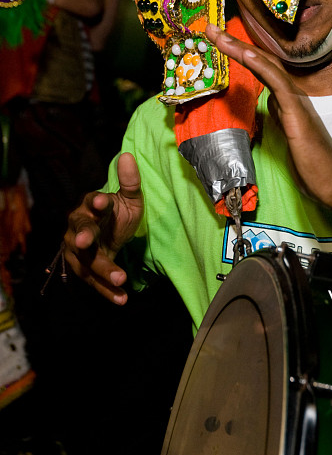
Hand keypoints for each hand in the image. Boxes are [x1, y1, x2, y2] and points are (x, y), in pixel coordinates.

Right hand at [63, 153, 142, 303]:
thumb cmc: (118, 213)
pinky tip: (122, 298)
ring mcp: (77, 250)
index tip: (102, 200)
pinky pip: (93, 281)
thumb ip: (130, 182)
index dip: (95, 201)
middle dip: (84, 238)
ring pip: (85, 260)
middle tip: (88, 242)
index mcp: (90, 206)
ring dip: (101, 270)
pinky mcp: (82, 268)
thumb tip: (127, 156)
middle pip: (80, 232)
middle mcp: (78, 226)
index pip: (91, 201)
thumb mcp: (130, 199)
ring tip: (119, 278)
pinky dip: (107, 290)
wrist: (112, 235)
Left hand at [206, 24, 331, 211]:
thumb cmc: (313, 164)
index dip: (240, 52)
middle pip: (262, 61)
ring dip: (242, 49)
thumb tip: (266, 106)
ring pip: (268, 66)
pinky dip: (263, 67)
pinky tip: (248, 55)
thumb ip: (277, 117)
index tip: (217, 39)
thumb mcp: (287, 136)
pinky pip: (279, 85)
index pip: (262, 68)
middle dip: (235, 43)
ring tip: (219, 36)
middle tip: (210, 29)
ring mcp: (296, 103)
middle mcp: (292, 95)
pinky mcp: (298, 115)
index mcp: (287, 99)